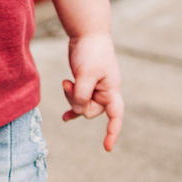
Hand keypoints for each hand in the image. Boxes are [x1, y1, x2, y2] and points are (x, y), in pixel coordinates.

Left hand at [62, 33, 122, 151]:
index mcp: (112, 90)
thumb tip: (76, 111)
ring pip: (81, 105)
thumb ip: (81, 95)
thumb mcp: (86, 74)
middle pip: (90, 111)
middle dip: (77, 102)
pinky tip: (65, 118)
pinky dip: (71, 106)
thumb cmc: (91, 52)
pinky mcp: (85, 84)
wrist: (87, 33)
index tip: (107, 147)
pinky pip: (78, 101)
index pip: (116, 115)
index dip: (112, 131)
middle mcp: (105, 92)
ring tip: (66, 82)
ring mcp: (95, 88)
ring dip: (71, 97)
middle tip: (70, 85)